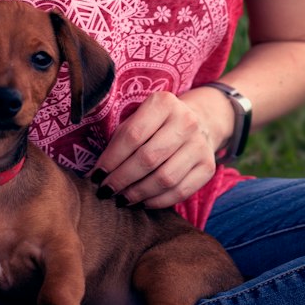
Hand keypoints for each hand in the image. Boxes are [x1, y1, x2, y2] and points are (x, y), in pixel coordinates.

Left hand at [91, 87, 234, 209]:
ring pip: (165, 178)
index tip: (96, 174)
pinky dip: (158, 201)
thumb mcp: (138, 116)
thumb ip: (120, 137)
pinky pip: (180, 191)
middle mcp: (186, 121)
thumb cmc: (155, 122)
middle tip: (105, 190)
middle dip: (122, 179)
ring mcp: (200, 144)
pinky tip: (142, 202)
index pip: (132, 135)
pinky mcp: (208, 166)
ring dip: (138, 193)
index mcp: (164, 103)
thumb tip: (97, 173)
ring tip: (121, 199)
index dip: (111, 159)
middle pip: (148, 158)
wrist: (199, 120)